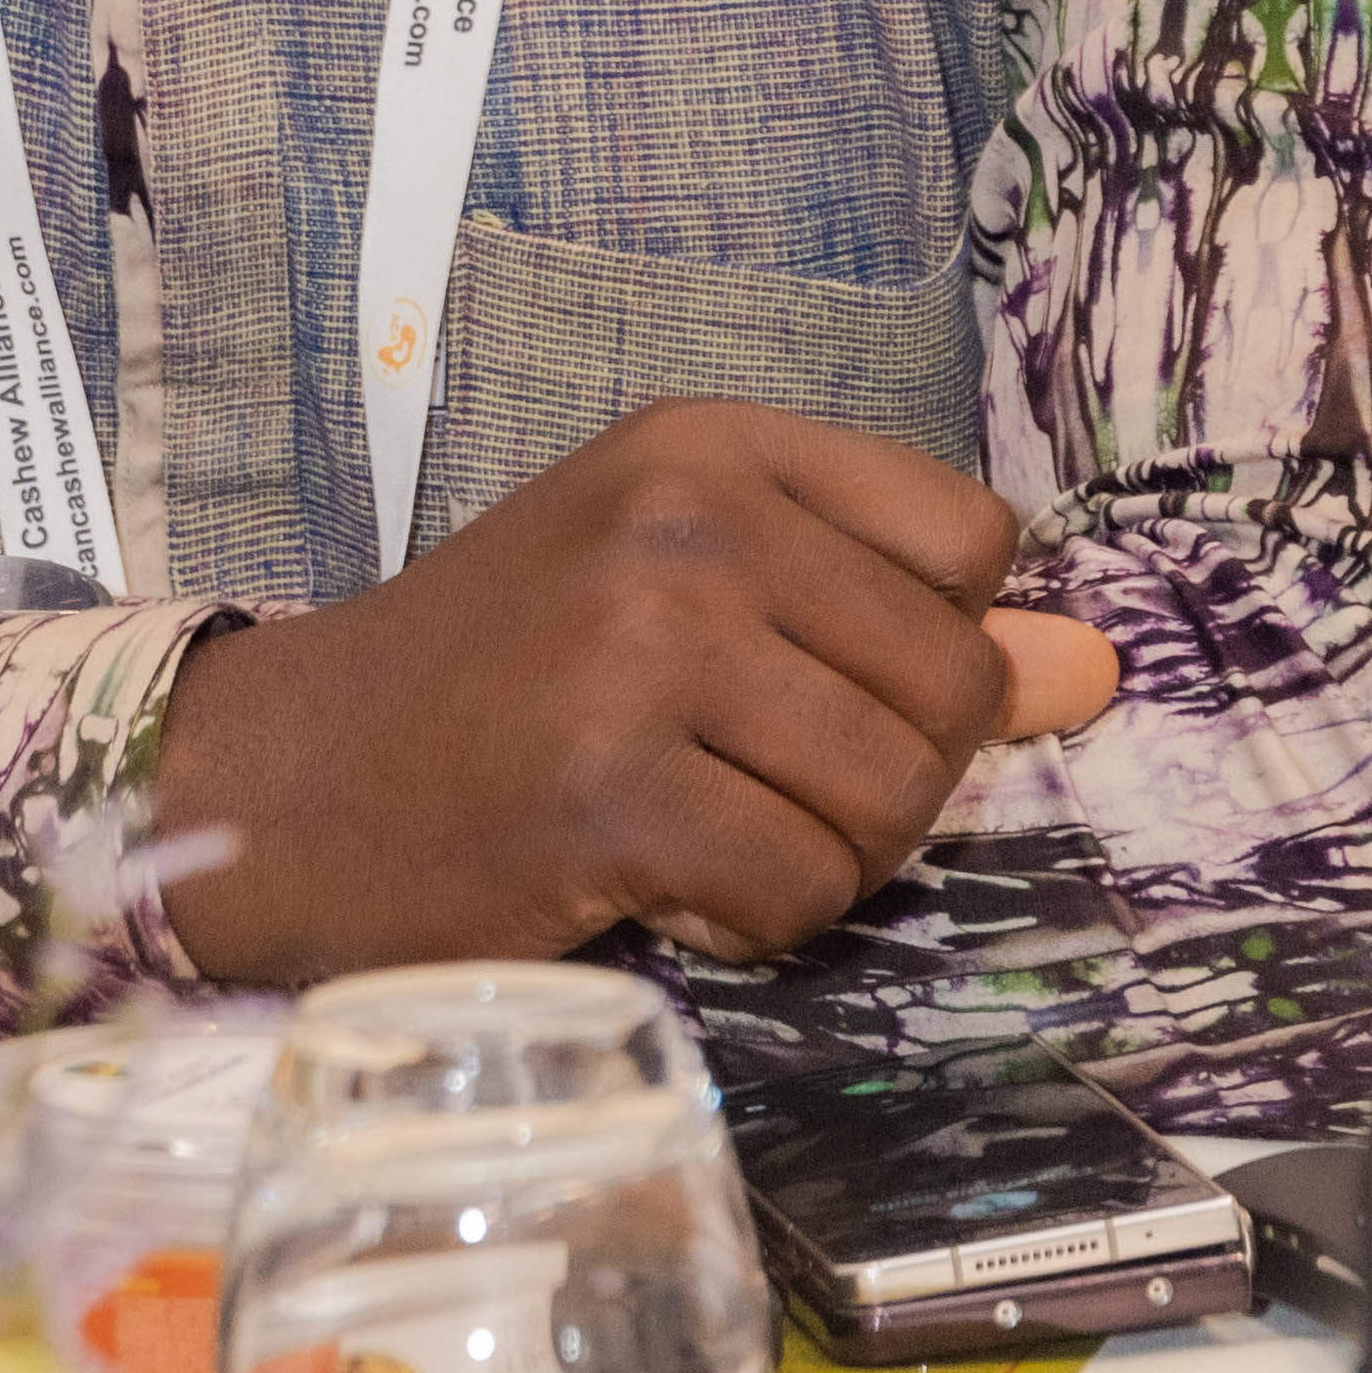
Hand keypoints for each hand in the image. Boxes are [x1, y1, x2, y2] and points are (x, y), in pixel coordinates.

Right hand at [150, 398, 1120, 988]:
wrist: (276, 783)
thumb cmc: (486, 686)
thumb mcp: (679, 598)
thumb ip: (883, 619)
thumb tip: (1095, 672)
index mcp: (708, 446)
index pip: (970, 543)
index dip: (916, 645)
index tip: (796, 681)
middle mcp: (685, 523)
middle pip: (955, 683)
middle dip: (884, 775)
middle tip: (742, 785)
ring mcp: (644, 654)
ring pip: (895, 800)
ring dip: (821, 860)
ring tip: (697, 835)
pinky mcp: (610, 794)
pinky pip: (803, 894)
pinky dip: (750, 926)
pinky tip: (653, 888)